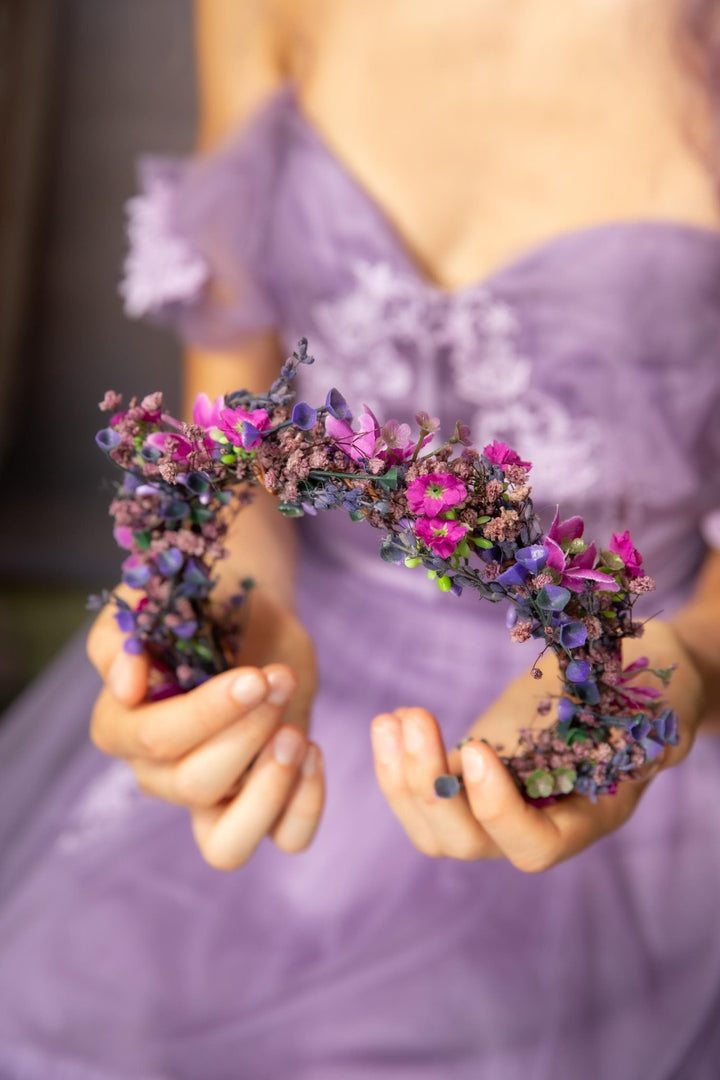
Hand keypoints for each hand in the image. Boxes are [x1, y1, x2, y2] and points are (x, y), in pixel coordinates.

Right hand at [87, 585, 322, 869]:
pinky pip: (285, 838)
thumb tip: (126, 688)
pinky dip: (305, 808)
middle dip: (248, 733)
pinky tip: (315, 751)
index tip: (255, 677)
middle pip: (195, 785)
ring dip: (269, 790)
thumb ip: (124, 640)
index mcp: (123, 728)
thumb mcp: (153, 604)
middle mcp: (160, 774)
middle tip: (279, 680)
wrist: (245, 607)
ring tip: (297, 735)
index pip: (155, 741)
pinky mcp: (265, 798)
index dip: (208, 715)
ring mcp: (214, 797)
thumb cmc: (194, 603)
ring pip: (228, 845)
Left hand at [370, 620, 702, 871]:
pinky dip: (398, 763)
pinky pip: (423, 795)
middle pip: (465, 843)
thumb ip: (647, 729)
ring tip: (393, 718)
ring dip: (402, 775)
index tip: (476, 748)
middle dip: (428, 785)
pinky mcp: (470, 782)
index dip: (498, 811)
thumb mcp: (657, 709)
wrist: (634, 679)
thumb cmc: (651, 691)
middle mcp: (536, 826)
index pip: (533, 847)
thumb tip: (646, 726)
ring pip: (433, 829)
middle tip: (415, 718)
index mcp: (586, 818)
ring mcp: (496, 809)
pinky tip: (388, 720)